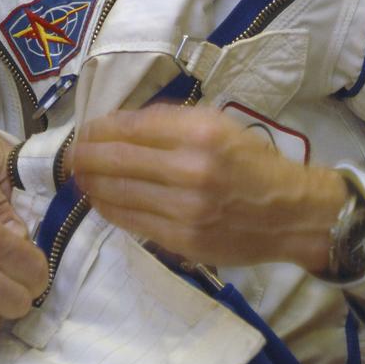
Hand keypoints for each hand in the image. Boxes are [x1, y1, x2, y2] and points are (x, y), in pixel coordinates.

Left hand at [72, 103, 346, 270]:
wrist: (292, 214)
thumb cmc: (253, 162)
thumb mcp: (217, 124)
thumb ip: (168, 123)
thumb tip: (118, 127)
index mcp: (199, 132)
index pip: (130, 128)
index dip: (98, 129)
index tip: (86, 130)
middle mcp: (189, 169)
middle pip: (115, 160)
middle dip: (84, 156)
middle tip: (72, 155)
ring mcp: (184, 209)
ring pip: (116, 193)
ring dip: (90, 183)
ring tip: (80, 176)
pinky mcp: (182, 240)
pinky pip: (131, 222)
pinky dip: (109, 209)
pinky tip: (100, 200)